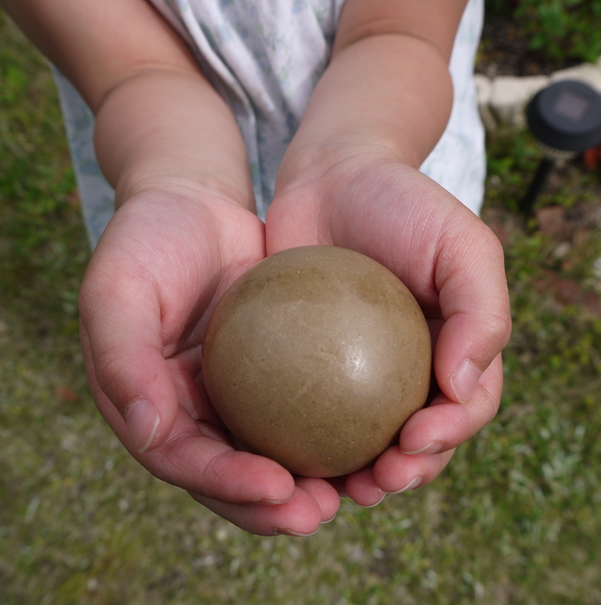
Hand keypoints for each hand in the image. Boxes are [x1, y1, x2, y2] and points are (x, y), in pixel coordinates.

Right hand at [79, 185, 340, 534]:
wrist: (193, 200)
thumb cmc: (147, 239)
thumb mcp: (117, 290)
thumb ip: (124, 361)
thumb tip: (151, 431)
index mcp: (148, 403)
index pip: (185, 461)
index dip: (227, 484)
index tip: (278, 488)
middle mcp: (193, 406)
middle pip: (234, 472)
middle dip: (276, 504)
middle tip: (322, 510)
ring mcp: (234, 389)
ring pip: (274, 447)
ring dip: (312, 477)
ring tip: (359, 485)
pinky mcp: (272, 364)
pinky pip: (303, 400)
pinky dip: (331, 422)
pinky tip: (372, 428)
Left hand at [267, 154, 511, 505]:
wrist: (333, 176)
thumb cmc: (403, 204)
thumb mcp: (463, 244)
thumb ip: (481, 312)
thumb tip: (464, 386)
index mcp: (453, 348)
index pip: (464, 407)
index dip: (448, 437)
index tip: (414, 442)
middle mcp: (408, 367)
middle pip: (415, 438)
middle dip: (403, 473)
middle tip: (374, 481)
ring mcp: (355, 369)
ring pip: (360, 437)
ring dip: (354, 474)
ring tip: (335, 489)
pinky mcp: (307, 362)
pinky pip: (305, 408)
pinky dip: (303, 438)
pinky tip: (285, 454)